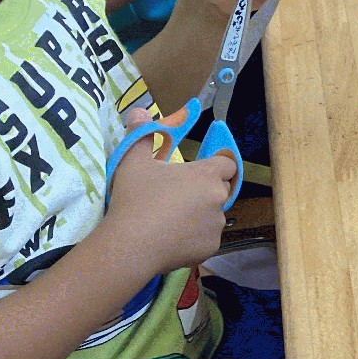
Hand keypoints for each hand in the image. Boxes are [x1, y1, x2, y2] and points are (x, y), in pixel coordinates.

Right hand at [102, 112, 235, 276]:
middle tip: (178, 196)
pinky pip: (206, 239)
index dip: (216, 165)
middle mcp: (219, 197)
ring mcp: (216, 225)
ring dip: (200, 216)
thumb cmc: (135, 198)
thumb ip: (141, 134)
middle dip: (206, 190)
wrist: (129, 245)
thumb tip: (139, 110)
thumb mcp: (133, 162)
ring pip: (213, 216)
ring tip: (171, 221)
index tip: (198, 171)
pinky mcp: (210, 248)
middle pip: (222, 189)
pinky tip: (171, 240)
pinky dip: (194, 238)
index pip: (228, 164)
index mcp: (207, 174)